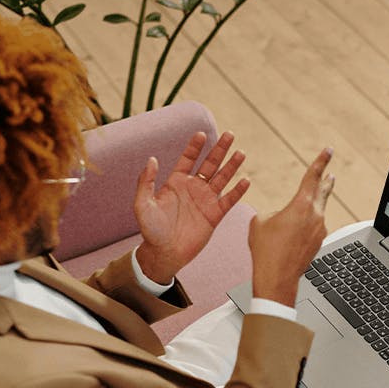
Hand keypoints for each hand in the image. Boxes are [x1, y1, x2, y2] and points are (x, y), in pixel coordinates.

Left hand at [134, 131, 249, 283]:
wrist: (165, 253)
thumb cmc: (151, 230)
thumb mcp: (143, 205)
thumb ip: (146, 182)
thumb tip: (152, 159)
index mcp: (176, 182)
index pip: (189, 158)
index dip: (195, 146)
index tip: (201, 134)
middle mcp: (193, 188)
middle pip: (210, 164)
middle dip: (220, 149)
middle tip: (230, 134)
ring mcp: (205, 201)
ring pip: (222, 179)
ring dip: (231, 166)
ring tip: (240, 153)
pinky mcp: (215, 215)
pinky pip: (228, 201)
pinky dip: (237, 191)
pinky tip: (245, 181)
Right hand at [248, 148, 334, 305]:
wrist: (276, 278)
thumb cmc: (266, 250)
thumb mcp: (260, 222)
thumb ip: (273, 212)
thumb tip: (280, 216)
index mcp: (301, 205)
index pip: (313, 176)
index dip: (320, 161)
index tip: (328, 150)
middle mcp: (315, 216)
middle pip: (323, 192)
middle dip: (325, 180)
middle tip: (330, 172)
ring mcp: (319, 230)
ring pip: (318, 211)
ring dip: (314, 205)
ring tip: (308, 204)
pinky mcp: (318, 242)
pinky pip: (314, 227)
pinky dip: (307, 224)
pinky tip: (296, 231)